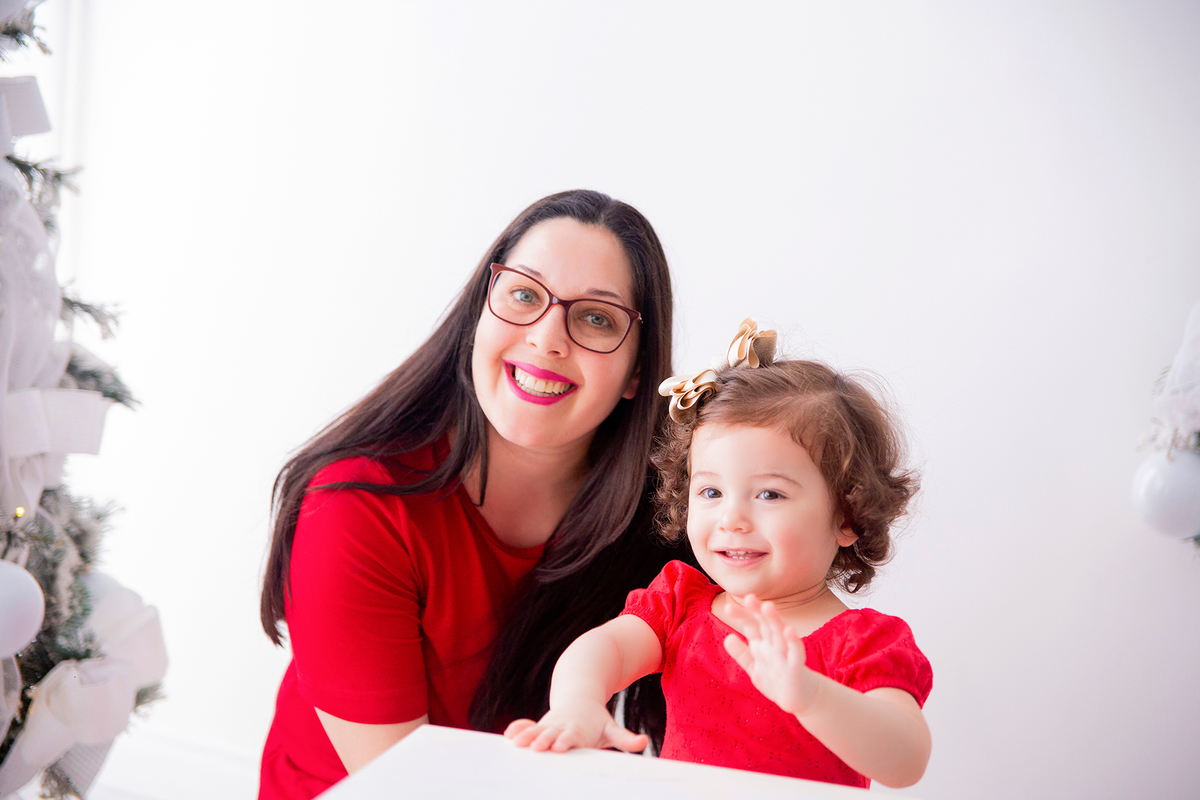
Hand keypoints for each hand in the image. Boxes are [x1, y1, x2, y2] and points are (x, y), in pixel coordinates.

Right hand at [504, 701, 648, 752]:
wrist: (581, 697)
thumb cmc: (597, 721)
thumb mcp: (612, 728)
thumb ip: (625, 738)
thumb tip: (644, 742)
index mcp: (579, 730)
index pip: (572, 737)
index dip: (566, 741)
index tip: (559, 747)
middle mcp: (562, 727)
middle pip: (551, 734)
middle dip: (542, 740)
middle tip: (535, 748)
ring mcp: (550, 725)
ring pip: (536, 730)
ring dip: (526, 736)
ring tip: (515, 742)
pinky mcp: (541, 726)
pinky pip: (527, 726)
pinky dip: (519, 728)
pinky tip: (508, 735)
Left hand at [722, 594, 818, 716]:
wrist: (801, 699)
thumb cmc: (778, 681)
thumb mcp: (755, 668)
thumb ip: (742, 653)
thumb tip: (726, 637)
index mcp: (764, 644)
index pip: (752, 625)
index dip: (742, 616)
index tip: (727, 607)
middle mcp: (775, 645)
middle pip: (766, 625)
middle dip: (758, 611)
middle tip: (749, 597)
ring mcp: (786, 655)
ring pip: (780, 634)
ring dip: (775, 620)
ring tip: (767, 606)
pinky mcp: (797, 668)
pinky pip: (796, 653)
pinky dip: (793, 642)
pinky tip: (790, 630)